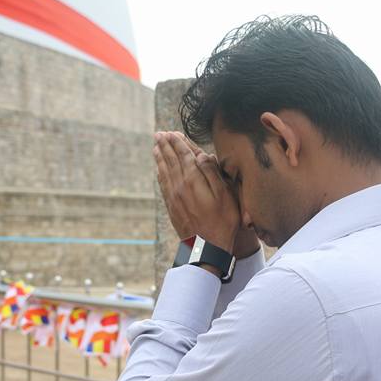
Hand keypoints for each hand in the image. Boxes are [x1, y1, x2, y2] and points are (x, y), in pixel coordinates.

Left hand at [154, 131, 242, 254]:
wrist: (207, 248)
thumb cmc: (222, 222)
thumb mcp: (225, 196)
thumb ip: (212, 173)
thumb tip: (202, 155)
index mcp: (193, 180)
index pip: (184, 155)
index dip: (178, 142)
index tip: (171, 132)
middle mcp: (180, 186)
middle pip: (171, 160)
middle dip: (165, 146)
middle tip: (159, 134)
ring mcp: (174, 197)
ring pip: (164, 171)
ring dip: (160, 157)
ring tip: (155, 146)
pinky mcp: (172, 207)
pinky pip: (163, 185)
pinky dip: (160, 174)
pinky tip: (158, 169)